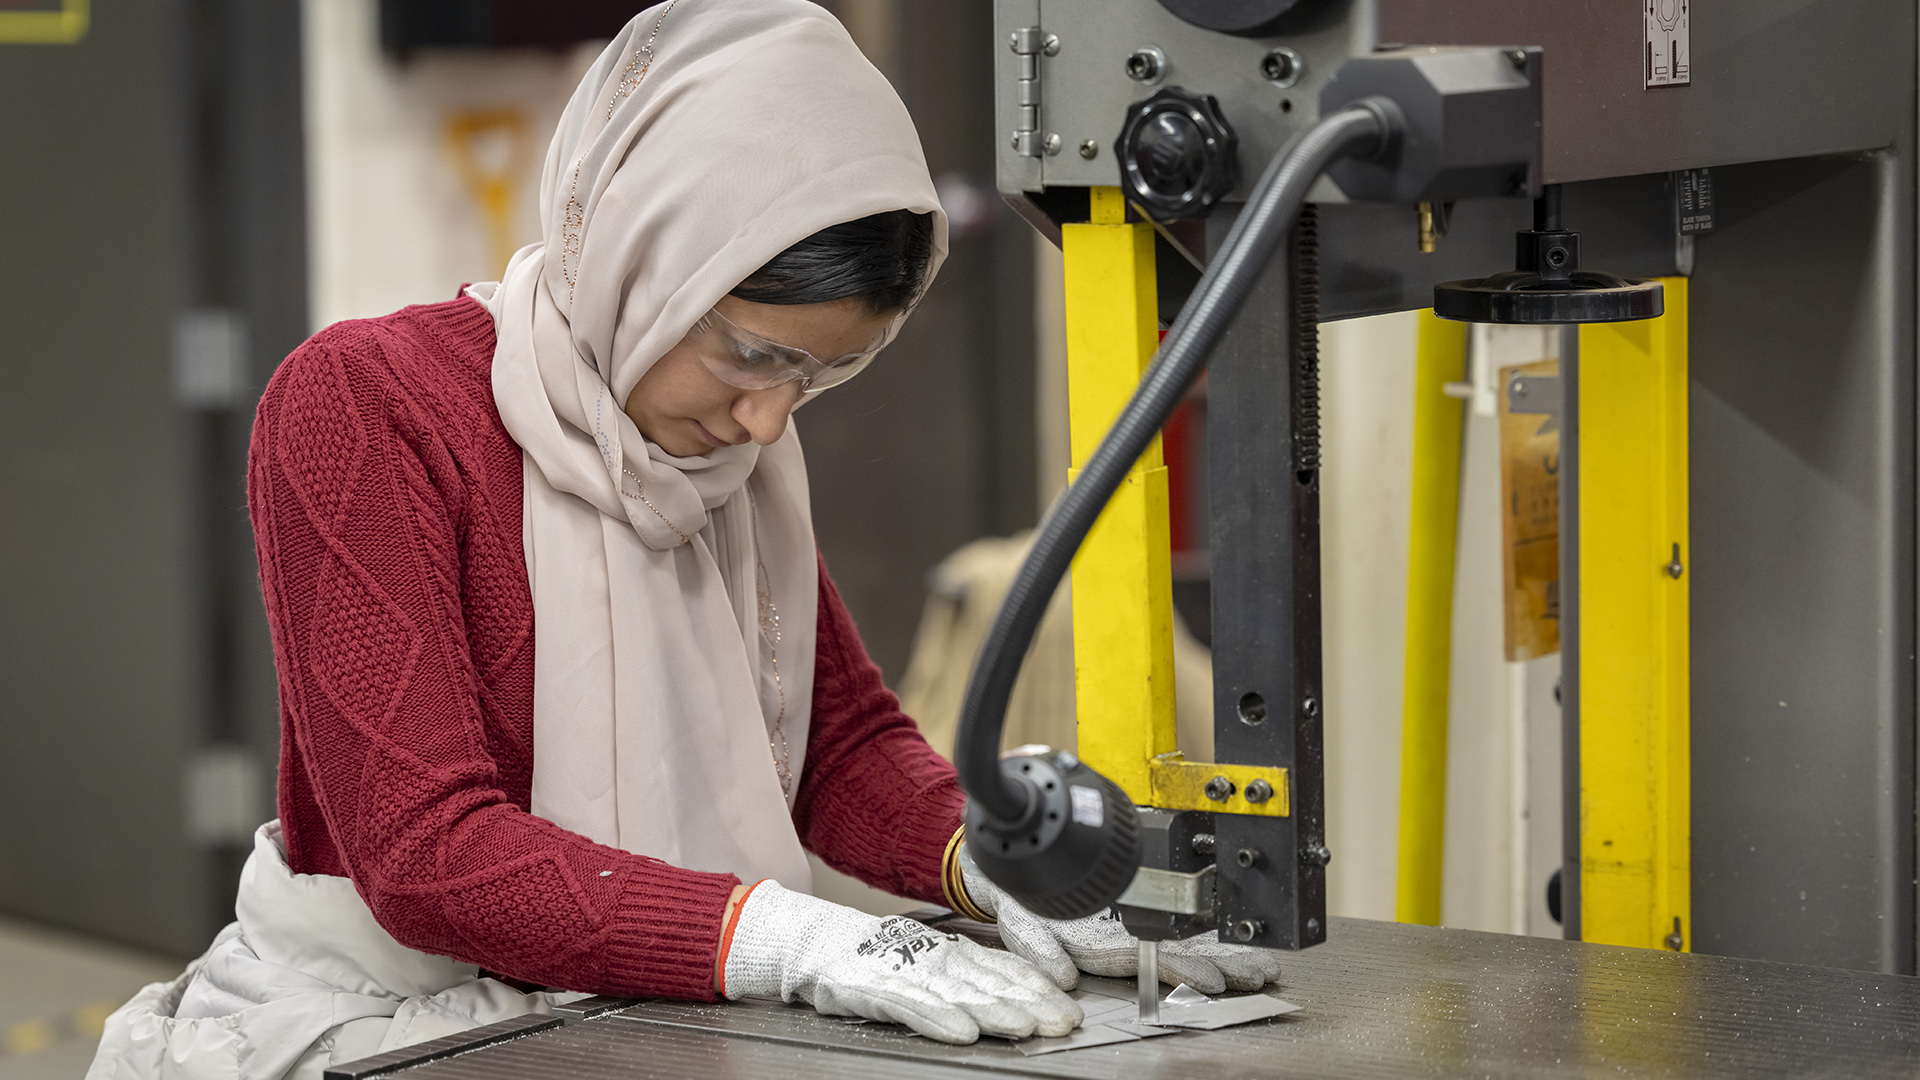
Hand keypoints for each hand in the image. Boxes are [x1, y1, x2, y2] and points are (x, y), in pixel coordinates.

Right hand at [720, 880, 1081, 1043]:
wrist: (818, 943)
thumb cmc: (879, 960)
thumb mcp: (933, 964)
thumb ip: (974, 977)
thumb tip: (1027, 995)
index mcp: (953, 954)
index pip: (1005, 969)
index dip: (1038, 988)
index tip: (1068, 1006)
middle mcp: (936, 961)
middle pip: (991, 985)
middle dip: (1030, 1004)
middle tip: (1062, 1022)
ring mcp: (907, 973)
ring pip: (958, 995)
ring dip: (995, 1011)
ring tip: (1025, 1026)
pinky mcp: (875, 989)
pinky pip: (911, 1006)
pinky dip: (938, 1018)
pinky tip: (961, 1032)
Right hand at [962, 861, 1282, 994]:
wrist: (1005, 874)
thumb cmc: (1016, 895)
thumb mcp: (1019, 920)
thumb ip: (1038, 946)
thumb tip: (1062, 976)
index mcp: (1097, 943)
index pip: (1149, 960)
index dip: (1184, 970)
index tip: (1215, 982)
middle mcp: (1118, 938)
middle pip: (1175, 956)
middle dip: (1219, 967)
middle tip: (1257, 976)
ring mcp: (1125, 926)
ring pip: (1180, 946)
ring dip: (1219, 958)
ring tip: (1256, 971)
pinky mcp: (1127, 912)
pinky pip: (1172, 930)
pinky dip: (1203, 940)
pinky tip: (1231, 951)